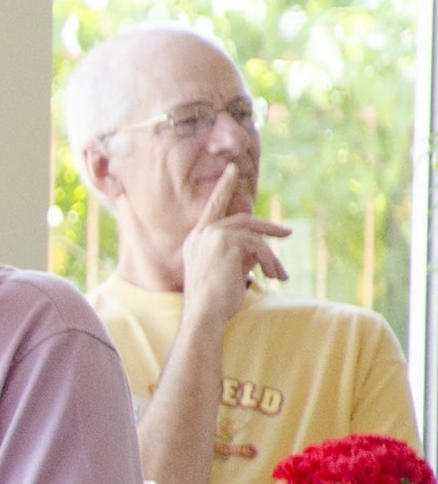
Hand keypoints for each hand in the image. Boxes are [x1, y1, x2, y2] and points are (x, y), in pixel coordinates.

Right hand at [177, 172, 287, 325]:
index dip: (224, 187)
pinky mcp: (226, 242)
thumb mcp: (227, 271)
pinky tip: (272, 277)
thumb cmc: (215, 301)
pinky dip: (270, 262)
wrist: (204, 314)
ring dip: (271, 255)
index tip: (232, 169)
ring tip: (280, 274)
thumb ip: (239, 253)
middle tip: (288, 233)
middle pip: (243, 220)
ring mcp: (212, 236)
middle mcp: (201, 234)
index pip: (213, 207)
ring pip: (254, 234)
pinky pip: (259, 246)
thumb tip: (262, 247)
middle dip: (268, 226)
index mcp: (196, 239)